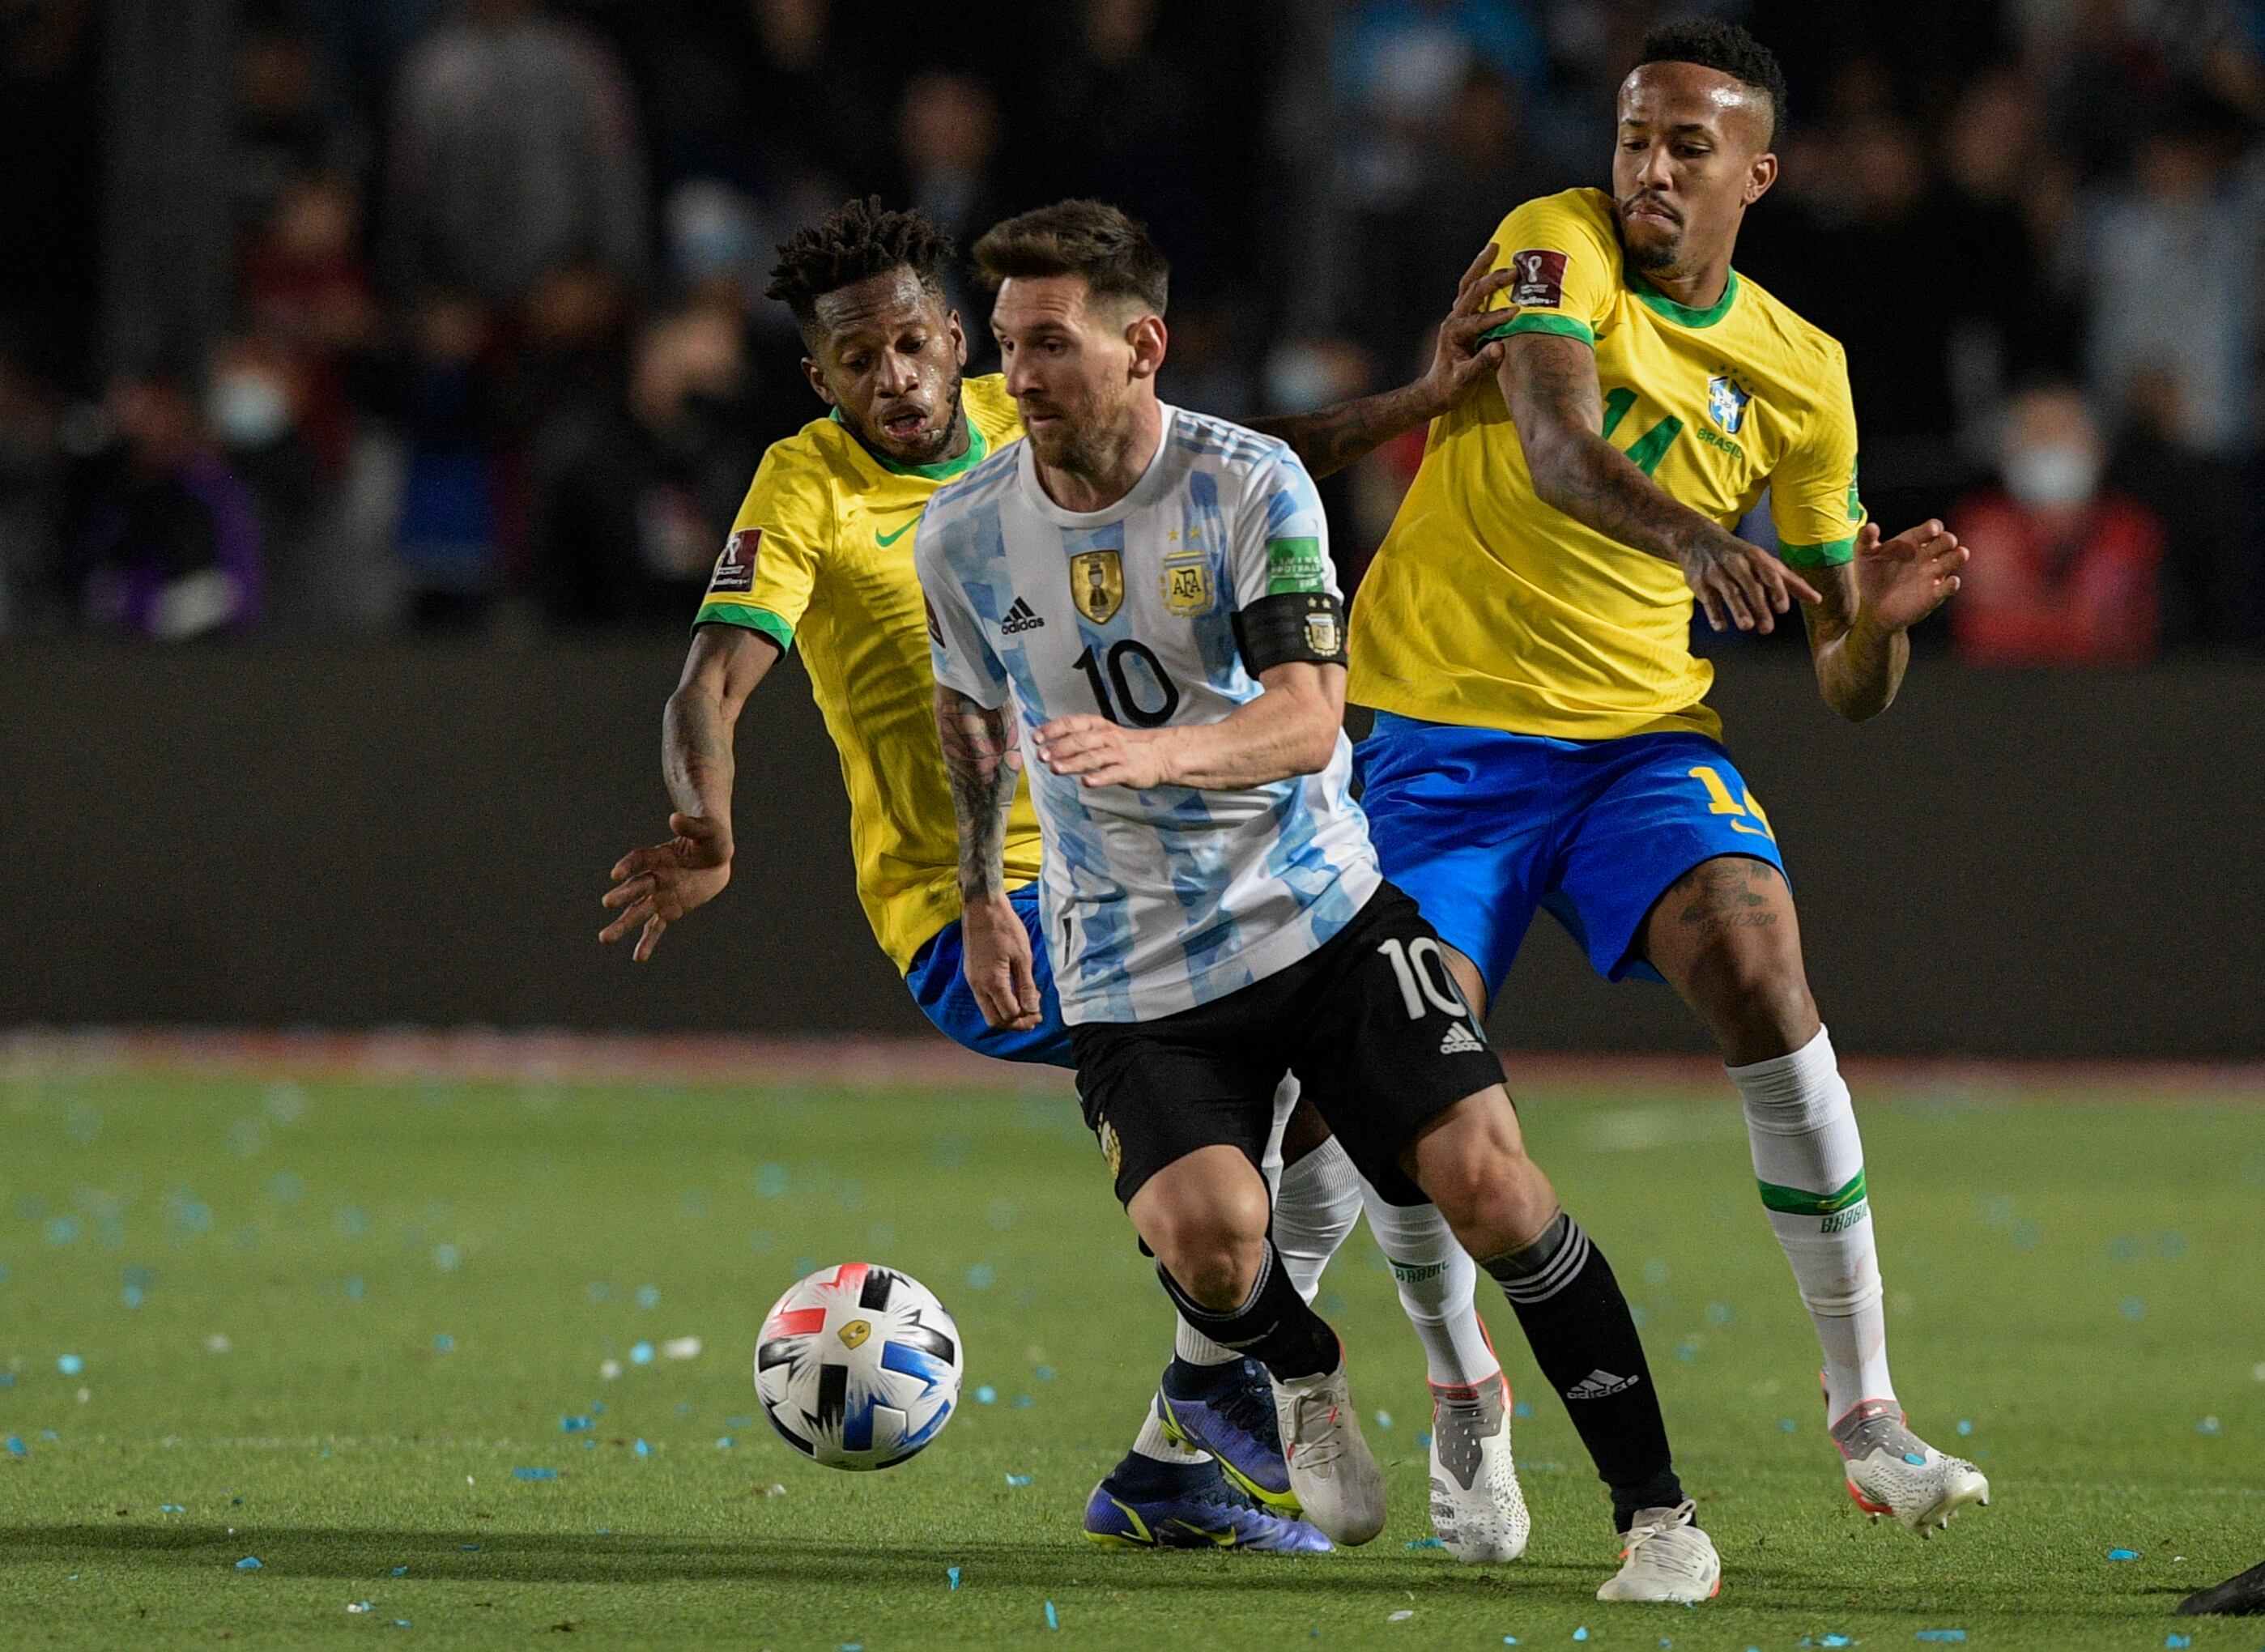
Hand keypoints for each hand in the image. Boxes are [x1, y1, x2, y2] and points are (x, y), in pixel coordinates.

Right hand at [600, 812, 731, 960]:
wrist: (717, 859)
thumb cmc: (712, 840)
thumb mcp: (708, 831)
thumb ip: (692, 826)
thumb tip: (675, 817)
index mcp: (659, 855)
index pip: (639, 860)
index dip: (627, 866)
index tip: (616, 874)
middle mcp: (654, 876)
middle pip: (635, 887)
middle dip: (622, 895)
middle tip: (607, 903)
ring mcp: (660, 895)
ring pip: (638, 912)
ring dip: (623, 925)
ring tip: (604, 939)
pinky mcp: (669, 910)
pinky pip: (656, 928)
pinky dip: (647, 942)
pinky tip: (638, 958)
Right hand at [962, 892, 1041, 1030]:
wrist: (982, 908)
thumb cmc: (1005, 928)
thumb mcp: (1023, 957)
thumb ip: (1026, 987)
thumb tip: (1032, 1010)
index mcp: (993, 981)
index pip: (1009, 1014)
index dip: (1026, 1019)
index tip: (1040, 1015)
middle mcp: (978, 986)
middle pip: (995, 1020)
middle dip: (1015, 1024)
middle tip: (1033, 1019)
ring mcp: (972, 981)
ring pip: (988, 1011)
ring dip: (1006, 1015)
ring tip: (1026, 1008)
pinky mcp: (971, 975)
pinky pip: (984, 1000)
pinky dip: (999, 1004)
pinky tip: (1013, 995)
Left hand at [1034, 714, 1175, 789]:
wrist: (1159, 754)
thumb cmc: (1123, 745)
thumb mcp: (1102, 734)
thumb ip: (1078, 738)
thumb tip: (1048, 745)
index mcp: (1098, 726)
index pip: (1072, 723)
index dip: (1053, 729)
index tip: (1036, 738)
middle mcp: (1107, 737)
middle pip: (1080, 740)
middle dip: (1059, 748)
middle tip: (1041, 756)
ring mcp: (1118, 754)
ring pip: (1093, 757)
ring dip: (1073, 763)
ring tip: (1056, 769)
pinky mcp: (1129, 770)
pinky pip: (1112, 774)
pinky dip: (1098, 778)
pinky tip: (1085, 782)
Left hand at [1412, 242, 1518, 417]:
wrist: (1436, 390)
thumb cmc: (1451, 388)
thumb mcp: (1465, 380)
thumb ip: (1482, 364)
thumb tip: (1500, 347)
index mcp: (1453, 334)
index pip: (1478, 321)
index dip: (1497, 317)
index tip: (1517, 312)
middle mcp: (1453, 321)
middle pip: (1472, 293)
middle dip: (1493, 280)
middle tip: (1515, 270)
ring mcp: (1456, 317)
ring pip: (1468, 284)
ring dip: (1481, 265)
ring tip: (1495, 246)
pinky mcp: (1461, 317)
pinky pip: (1470, 290)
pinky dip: (1480, 274)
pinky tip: (1490, 261)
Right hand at [1682, 532, 1822, 634]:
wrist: (1698, 539)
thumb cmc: (1738, 555)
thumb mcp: (1764, 562)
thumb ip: (1790, 581)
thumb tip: (1817, 599)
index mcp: (1755, 557)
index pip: (1769, 573)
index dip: (1777, 590)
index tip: (1782, 608)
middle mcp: (1737, 562)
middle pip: (1750, 585)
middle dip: (1759, 606)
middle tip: (1767, 628)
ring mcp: (1717, 572)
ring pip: (1729, 592)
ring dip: (1738, 609)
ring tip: (1747, 626)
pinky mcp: (1700, 582)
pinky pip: (1708, 600)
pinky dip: (1714, 614)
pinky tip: (1722, 627)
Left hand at [1854, 519, 1967, 631]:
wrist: (1873, 607)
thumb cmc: (1871, 576)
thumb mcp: (1864, 556)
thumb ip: (1865, 539)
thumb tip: (1870, 526)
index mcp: (1913, 541)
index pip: (1931, 529)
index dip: (1934, 527)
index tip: (1931, 531)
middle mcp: (1927, 555)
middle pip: (1946, 541)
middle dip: (1948, 540)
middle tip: (1946, 542)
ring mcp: (1933, 574)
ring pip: (1954, 560)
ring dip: (1958, 556)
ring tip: (1959, 554)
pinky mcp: (1934, 594)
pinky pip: (1948, 587)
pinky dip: (1952, 584)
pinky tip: (1951, 582)